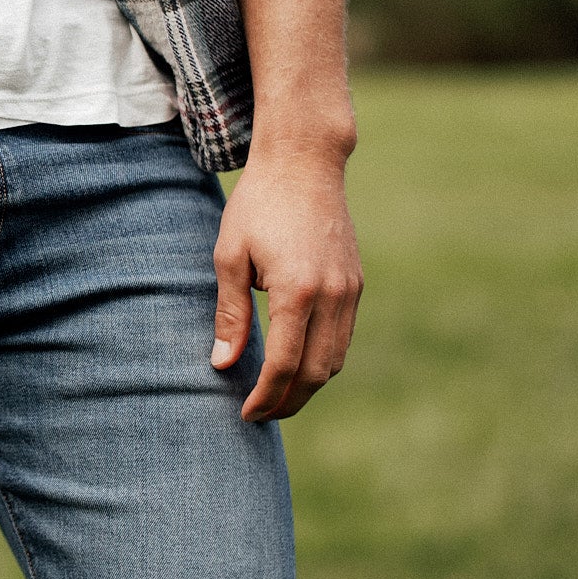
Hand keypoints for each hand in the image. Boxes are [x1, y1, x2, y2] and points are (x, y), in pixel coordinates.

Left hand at [210, 150, 362, 421]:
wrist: (304, 163)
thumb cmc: (257, 206)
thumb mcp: (230, 256)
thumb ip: (230, 314)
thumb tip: (222, 364)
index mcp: (296, 292)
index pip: (283, 365)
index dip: (264, 396)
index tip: (245, 414)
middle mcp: (331, 296)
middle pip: (315, 373)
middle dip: (288, 402)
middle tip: (259, 415)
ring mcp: (349, 290)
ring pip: (335, 360)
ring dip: (308, 387)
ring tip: (277, 398)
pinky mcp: (355, 283)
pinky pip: (343, 337)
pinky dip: (322, 361)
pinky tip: (297, 365)